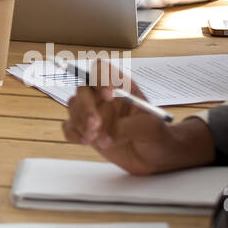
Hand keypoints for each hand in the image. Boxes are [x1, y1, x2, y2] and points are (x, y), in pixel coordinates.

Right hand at [61, 60, 215, 174]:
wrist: (156, 158)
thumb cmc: (158, 136)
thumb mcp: (150, 128)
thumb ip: (128, 128)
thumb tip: (106, 136)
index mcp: (121, 87)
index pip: (102, 70)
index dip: (101, 78)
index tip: (108, 95)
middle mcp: (103, 96)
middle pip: (83, 89)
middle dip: (86, 107)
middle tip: (95, 124)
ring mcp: (93, 112)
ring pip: (74, 106)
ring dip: (80, 122)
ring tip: (94, 139)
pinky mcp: (86, 130)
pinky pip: (69, 126)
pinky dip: (74, 133)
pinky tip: (86, 142)